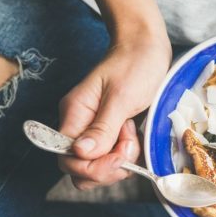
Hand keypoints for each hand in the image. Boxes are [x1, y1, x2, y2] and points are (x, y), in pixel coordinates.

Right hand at [58, 37, 171, 189]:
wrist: (148, 47)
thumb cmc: (135, 64)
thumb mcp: (120, 96)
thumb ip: (102, 127)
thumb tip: (80, 153)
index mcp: (75, 115)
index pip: (68, 159)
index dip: (94, 166)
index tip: (121, 152)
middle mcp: (82, 126)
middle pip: (81, 169)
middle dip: (109, 167)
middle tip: (130, 143)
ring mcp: (98, 131)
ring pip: (100, 167)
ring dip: (121, 161)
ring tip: (134, 134)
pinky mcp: (114, 134)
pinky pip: (115, 158)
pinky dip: (129, 156)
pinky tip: (139, 137)